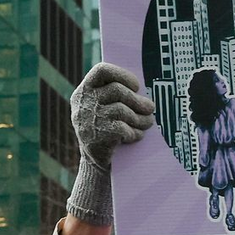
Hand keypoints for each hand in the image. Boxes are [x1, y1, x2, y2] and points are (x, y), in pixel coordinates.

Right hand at [66, 63, 153, 227]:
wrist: (95, 163)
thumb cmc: (105, 130)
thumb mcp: (104, 109)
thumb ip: (117, 95)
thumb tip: (143, 90)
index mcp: (83, 91)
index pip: (101, 70)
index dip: (122, 74)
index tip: (137, 86)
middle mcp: (82, 103)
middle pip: (116, 91)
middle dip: (137, 100)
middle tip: (151, 108)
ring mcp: (87, 120)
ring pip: (122, 110)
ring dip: (139, 118)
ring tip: (147, 123)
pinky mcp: (96, 136)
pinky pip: (122, 128)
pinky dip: (133, 133)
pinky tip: (137, 137)